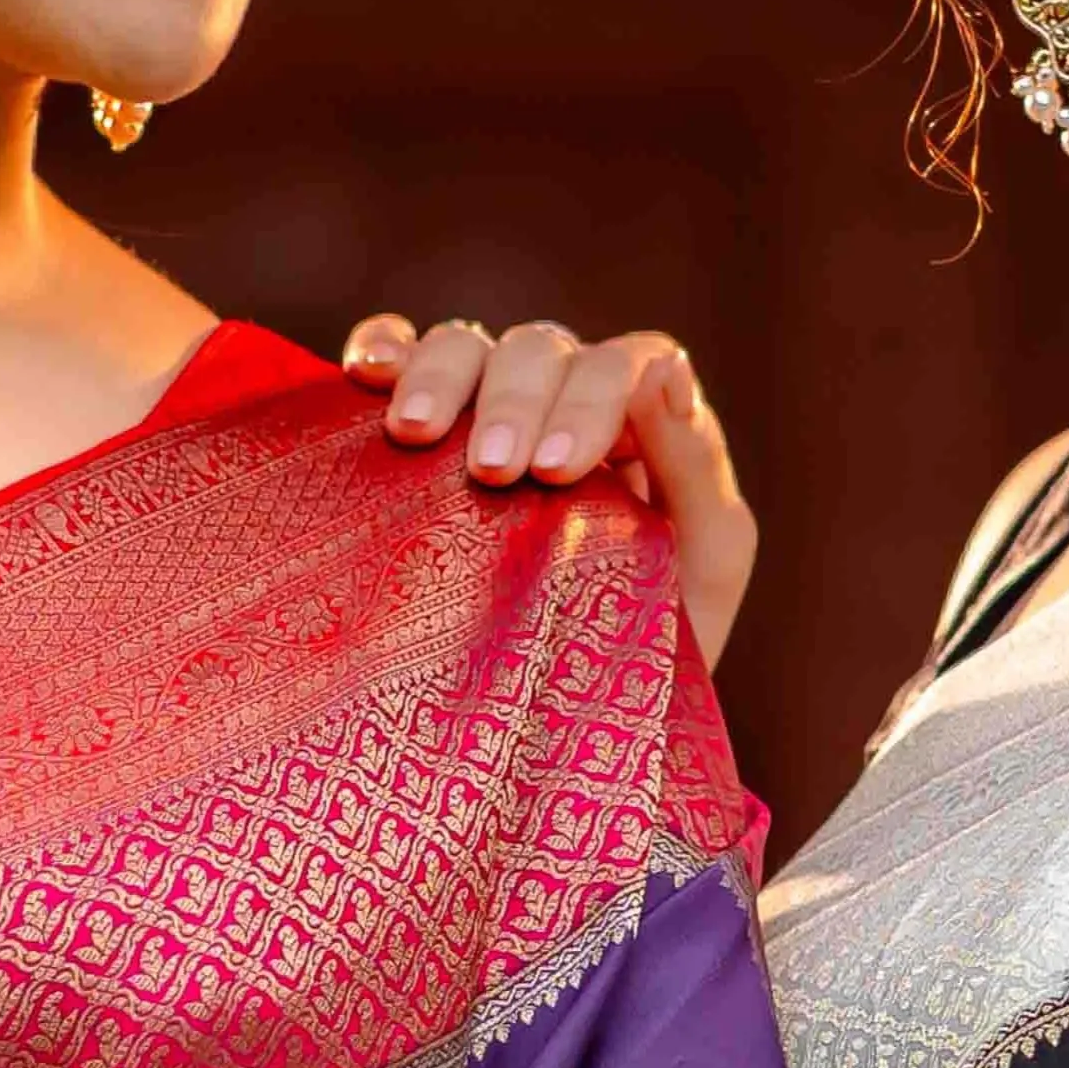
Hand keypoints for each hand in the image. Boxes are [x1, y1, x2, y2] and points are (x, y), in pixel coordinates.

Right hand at [340, 313, 757, 672]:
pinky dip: (385, 348)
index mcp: (641, 424)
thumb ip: (696, 468)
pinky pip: (403, 354)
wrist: (571, 722)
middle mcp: (566, 400)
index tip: (554, 472)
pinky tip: (363, 372)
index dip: (590, 399)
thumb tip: (662, 374)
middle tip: (490, 472)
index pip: (625, 366)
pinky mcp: (427, 431)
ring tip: (411, 432)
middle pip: (540, 350)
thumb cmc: (654, 643)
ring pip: (468, 345)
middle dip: (514, 402)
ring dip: (440, 373)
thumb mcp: (704, 566)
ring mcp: (491, 410)